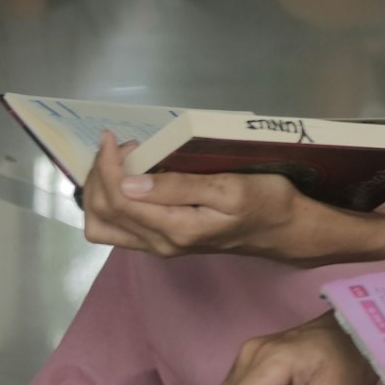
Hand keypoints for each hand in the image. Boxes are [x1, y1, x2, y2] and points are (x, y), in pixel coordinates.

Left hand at [81, 132, 315, 259]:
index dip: (107, 166)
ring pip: (103, 225)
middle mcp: (160, 244)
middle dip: (100, 175)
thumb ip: (180, 187)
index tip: (113, 137)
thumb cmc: (265, 202)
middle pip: (102, 213)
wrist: (284, 230)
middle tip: (122, 146)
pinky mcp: (162, 242)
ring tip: (119, 162)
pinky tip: (128, 179)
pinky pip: (118, 227)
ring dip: (100, 191)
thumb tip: (130, 183)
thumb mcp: (229, 189)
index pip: (119, 199)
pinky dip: (111, 202)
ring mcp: (159, 246)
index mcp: (176, 229)